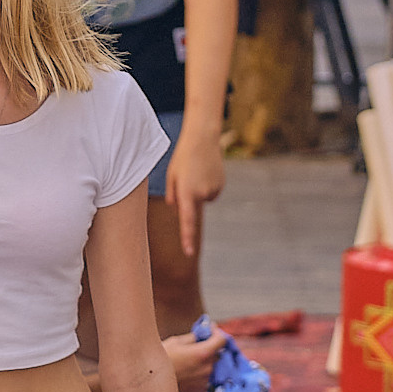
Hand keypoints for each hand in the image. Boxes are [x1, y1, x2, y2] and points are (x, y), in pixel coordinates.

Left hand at [163, 128, 224, 257]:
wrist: (202, 139)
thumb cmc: (182, 158)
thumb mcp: (171, 176)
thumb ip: (172, 196)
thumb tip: (177, 209)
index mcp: (186, 193)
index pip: (186, 220)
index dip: (187, 237)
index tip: (188, 252)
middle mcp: (202, 194)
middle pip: (191, 206)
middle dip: (187, 197)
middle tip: (185, 176)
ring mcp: (214, 190)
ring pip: (202, 199)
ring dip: (197, 190)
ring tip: (195, 171)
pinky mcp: (221, 185)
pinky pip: (210, 192)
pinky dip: (206, 185)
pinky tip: (205, 170)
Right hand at [163, 324, 223, 391]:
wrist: (150, 384)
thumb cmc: (161, 360)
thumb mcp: (175, 342)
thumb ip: (194, 337)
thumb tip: (203, 333)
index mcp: (202, 353)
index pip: (222, 340)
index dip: (218, 333)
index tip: (211, 330)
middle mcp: (207, 369)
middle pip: (217, 355)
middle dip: (209, 349)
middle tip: (195, 348)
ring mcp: (204, 382)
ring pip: (210, 368)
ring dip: (203, 364)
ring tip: (186, 363)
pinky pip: (204, 380)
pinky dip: (198, 376)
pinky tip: (185, 375)